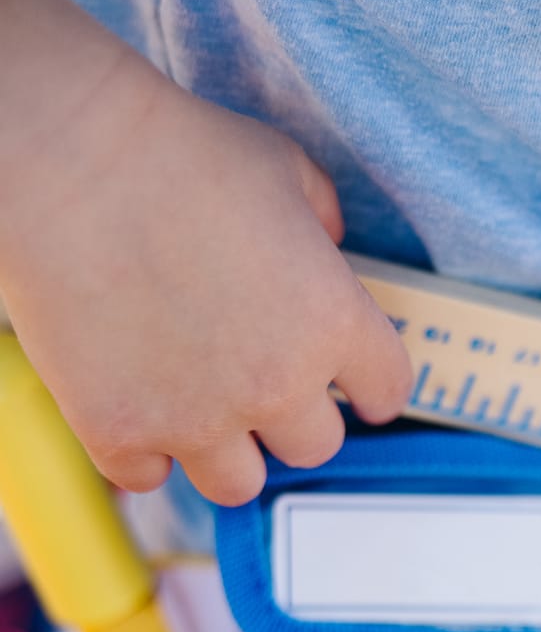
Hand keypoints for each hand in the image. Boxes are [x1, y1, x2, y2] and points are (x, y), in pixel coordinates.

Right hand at [0, 4, 411, 505]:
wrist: (61, 153)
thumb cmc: (176, 148)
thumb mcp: (285, 170)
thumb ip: (325, 222)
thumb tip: (328, 247)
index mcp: (334, 324)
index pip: (388, 392)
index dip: (368, 386)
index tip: (351, 385)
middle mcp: (277, 385)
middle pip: (315, 447)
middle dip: (291, 418)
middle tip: (257, 380)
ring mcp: (198, 418)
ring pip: (240, 483)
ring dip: (226, 452)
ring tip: (198, 406)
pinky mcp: (121, 431)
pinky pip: (147, 478)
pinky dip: (140, 452)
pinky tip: (133, 407)